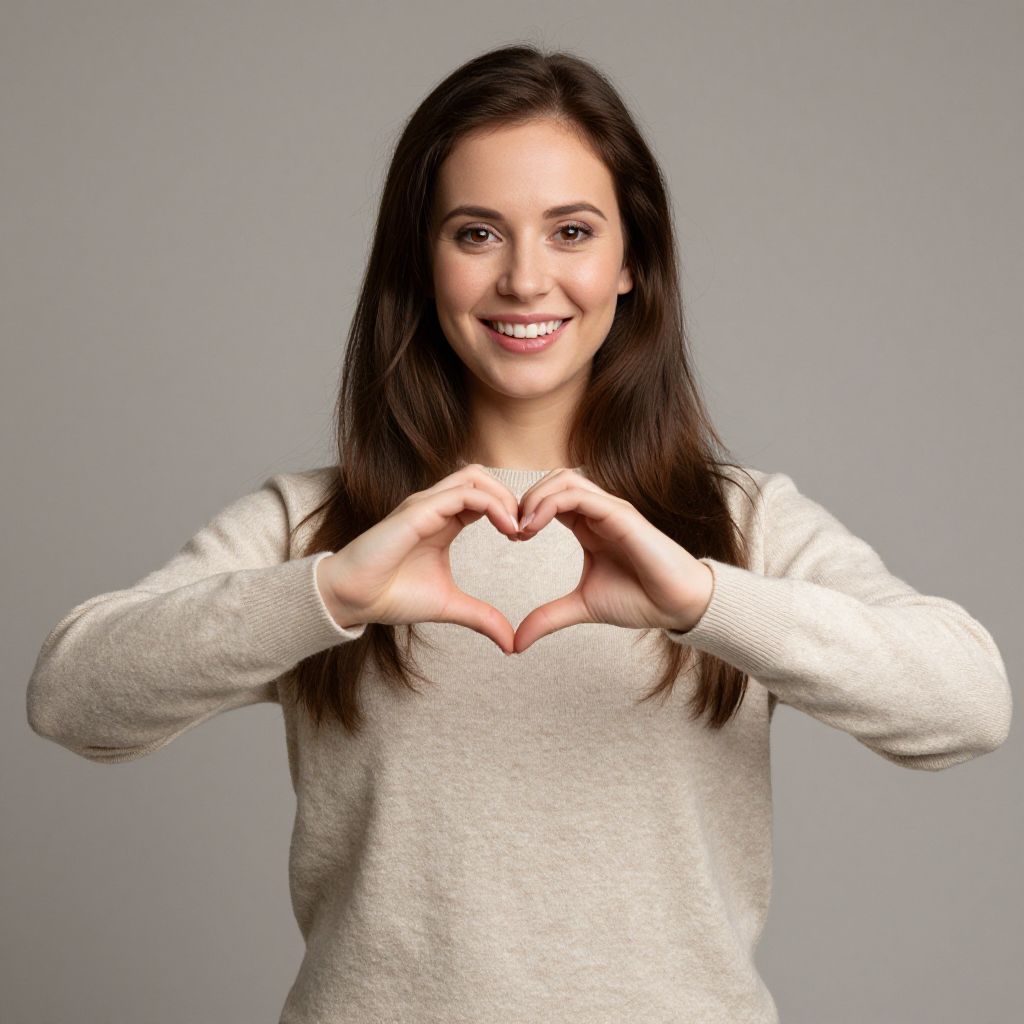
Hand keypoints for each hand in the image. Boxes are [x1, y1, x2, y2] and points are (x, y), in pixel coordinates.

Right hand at [321, 465, 521, 653]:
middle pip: (481, 477)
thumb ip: (482, 618)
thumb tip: (510, 643)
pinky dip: (490, 505)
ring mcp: (424, 505)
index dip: (508, 510)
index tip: (523, 538)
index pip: (483, 495)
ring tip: (517, 528)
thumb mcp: (449, 606)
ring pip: (474, 477)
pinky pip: (462, 494)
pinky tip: (506, 528)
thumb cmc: (391, 596)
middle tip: (526, 530)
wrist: (353, 599)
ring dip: (503, 497)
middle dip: (510, 497)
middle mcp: (434, 506)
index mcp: (443, 520)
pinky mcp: (417, 512)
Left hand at [511, 468, 713, 653]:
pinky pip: (580, 495)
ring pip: (564, 479)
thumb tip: (515, 643)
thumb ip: (548, 618)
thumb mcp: (582, 607)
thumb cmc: (640, 600)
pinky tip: (534, 527)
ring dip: (535, 498)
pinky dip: (550, 504)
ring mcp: (610, 509)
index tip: (511, 537)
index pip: (550, 498)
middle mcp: (599, 511)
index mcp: (589, 524)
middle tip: (511, 530)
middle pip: (553, 480)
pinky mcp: (621, 515)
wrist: (677, 606)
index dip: (525, 510)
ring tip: (521, 528)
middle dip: (525, 498)